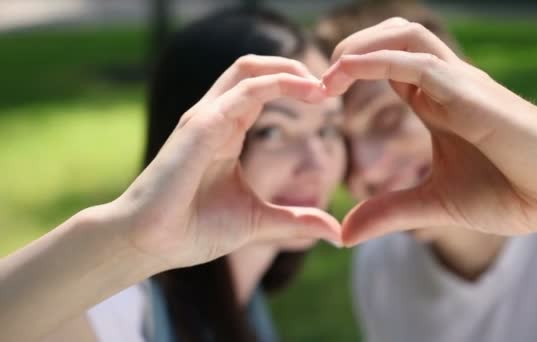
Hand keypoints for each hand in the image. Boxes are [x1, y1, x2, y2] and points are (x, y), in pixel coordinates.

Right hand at [113, 55, 340, 268]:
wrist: (152, 244)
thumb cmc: (195, 229)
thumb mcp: (259, 221)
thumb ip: (297, 220)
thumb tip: (336, 233)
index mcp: (227, 131)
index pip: (262, 88)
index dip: (295, 86)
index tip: (328, 102)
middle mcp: (216, 117)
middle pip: (255, 68)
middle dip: (295, 68)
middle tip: (328, 87)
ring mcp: (205, 118)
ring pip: (248, 68)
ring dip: (290, 69)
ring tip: (321, 87)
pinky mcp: (200, 126)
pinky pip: (244, 91)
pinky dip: (278, 84)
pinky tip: (307, 94)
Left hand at [323, 18, 536, 249]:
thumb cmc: (510, 193)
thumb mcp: (434, 204)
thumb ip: (389, 212)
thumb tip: (344, 233)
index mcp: (437, 103)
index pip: (388, 66)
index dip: (351, 71)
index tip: (318, 94)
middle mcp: (447, 85)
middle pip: (395, 36)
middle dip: (352, 46)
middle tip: (317, 80)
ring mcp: (460, 83)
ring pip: (406, 34)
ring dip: (361, 45)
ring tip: (330, 73)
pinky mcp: (470, 92)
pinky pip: (417, 62)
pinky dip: (377, 61)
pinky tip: (347, 72)